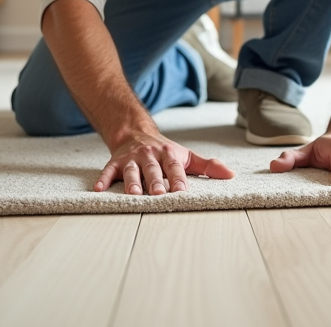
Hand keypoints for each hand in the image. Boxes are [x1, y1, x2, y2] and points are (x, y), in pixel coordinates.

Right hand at [95, 130, 234, 194]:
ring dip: (133, 183)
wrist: (135, 133)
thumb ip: (207, 166)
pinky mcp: (115, 163)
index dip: (178, 179)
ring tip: (134, 195)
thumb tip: (231, 175)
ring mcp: (131, 159)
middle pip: (154, 170)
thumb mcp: (186, 156)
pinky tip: (98, 189)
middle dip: (156, 182)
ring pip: (132, 171)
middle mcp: (150, 155)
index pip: (175, 168)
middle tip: (159, 195)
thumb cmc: (164, 152)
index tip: (182, 192)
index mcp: (168, 155)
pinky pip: (108, 171)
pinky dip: (103, 180)